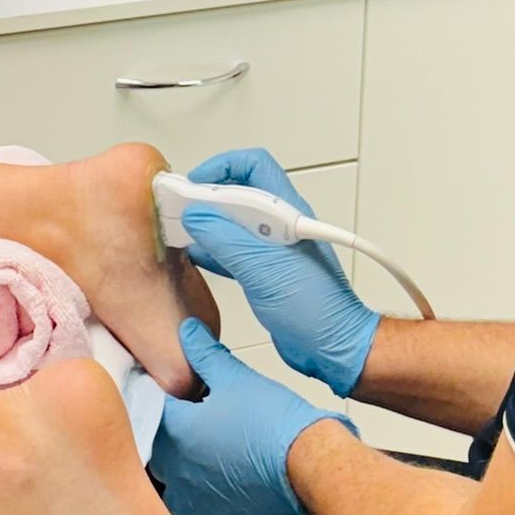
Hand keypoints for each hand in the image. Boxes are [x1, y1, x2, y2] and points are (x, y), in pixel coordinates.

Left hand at [151, 319, 355, 514]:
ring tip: (206, 457)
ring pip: (175, 490)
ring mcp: (199, 502)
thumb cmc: (274, 421)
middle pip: (158, 453)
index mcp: (178, 433)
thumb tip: (188, 332)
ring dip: (184, 475)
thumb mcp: (235, 376)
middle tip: (193, 424)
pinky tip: (225, 485)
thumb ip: (204, 353)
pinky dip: (208, 502)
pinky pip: (202, 514)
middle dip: (171, 438)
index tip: (172, 397)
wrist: (309, 463)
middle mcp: (181, 472)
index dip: (161, 401)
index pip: (152, 413)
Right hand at [183, 148, 381, 398]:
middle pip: (239, 192)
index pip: (254, 166)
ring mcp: (273, 249)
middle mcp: (280, 225)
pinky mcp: (265, 272)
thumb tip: (195, 216)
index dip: (222, 167)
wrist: (334, 348)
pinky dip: (211, 248)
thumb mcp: (263, 269)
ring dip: (207, 222)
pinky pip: (233, 249)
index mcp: (288, 213)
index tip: (195, 184)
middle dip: (207, 195)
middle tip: (180, 207)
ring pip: (234, 221)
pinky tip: (193, 255)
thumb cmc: (316, 309)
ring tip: (180, 229)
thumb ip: (226, 239)